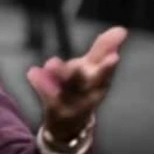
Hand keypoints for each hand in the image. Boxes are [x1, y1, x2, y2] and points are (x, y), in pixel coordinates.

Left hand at [26, 26, 127, 141]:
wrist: (69, 125)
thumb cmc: (83, 90)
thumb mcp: (94, 70)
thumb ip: (103, 49)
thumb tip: (121, 29)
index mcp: (99, 82)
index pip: (105, 71)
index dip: (109, 65)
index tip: (114, 56)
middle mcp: (88, 94)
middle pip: (89, 82)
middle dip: (91, 74)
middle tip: (92, 63)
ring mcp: (72, 104)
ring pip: (68, 90)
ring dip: (61, 75)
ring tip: (52, 61)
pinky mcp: (55, 110)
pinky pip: (47, 96)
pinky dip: (40, 83)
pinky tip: (32, 71)